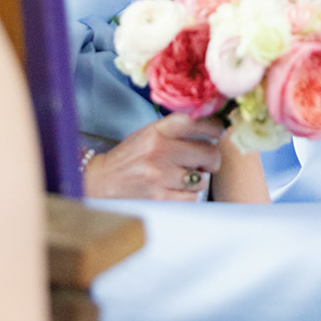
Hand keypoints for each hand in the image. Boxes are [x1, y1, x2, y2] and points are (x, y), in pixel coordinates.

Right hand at [83, 114, 224, 200]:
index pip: (196, 121)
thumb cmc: (130, 157)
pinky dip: (189, 196)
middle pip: (208, 153)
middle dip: (213, 159)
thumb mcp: (149, 133)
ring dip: (198, 180)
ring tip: (185, 177)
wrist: (101, 182)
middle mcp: (160, 150)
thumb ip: (176, 130)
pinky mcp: (159, 198)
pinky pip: (191, 198)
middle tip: (207, 162)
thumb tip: (212, 129)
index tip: (219, 131)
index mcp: (158, 130)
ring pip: (202, 179)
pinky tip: (178, 191)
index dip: (214, 126)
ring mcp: (160, 176)